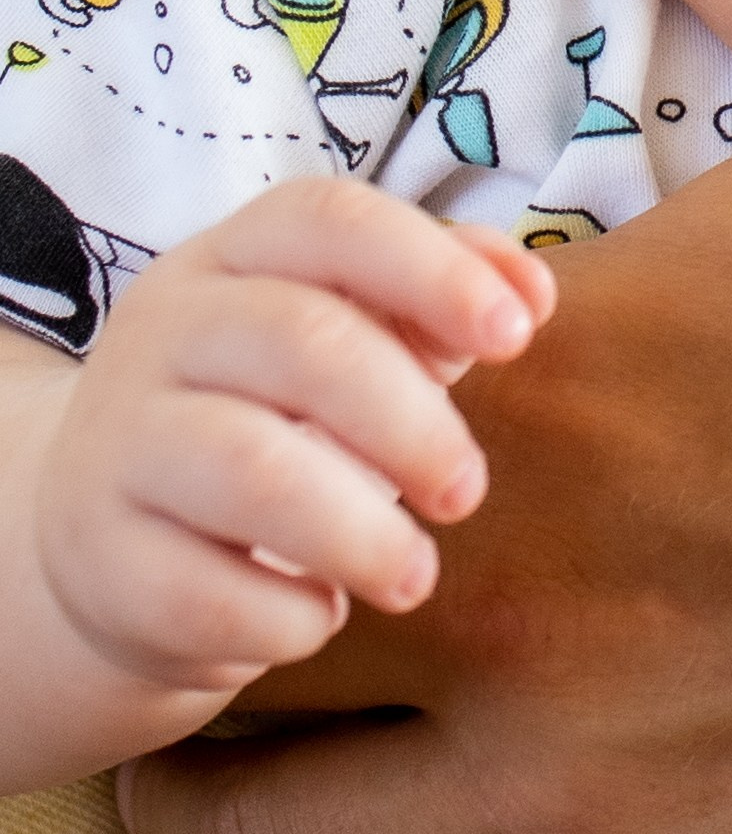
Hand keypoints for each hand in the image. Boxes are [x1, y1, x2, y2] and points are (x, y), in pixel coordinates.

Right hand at [12, 182, 549, 780]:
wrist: (112, 534)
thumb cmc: (274, 417)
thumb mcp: (348, 336)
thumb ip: (440, 297)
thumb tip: (529, 292)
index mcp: (233, 258)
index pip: (328, 218)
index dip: (431, 268)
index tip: (518, 335)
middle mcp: (163, 333)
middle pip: (301, 340)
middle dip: (412, 422)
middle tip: (466, 493)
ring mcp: (118, 444)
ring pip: (248, 467)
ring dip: (360, 531)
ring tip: (412, 575)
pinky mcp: (101, 560)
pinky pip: (204, 590)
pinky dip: (287, 615)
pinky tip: (320, 615)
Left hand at [121, 0, 731, 833]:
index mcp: (533, 384)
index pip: (231, 403)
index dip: (210, 396)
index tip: (256, 393)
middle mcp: (504, 608)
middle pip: (197, 633)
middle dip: (184, 596)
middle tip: (234, 568)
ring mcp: (569, 811)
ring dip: (218, 802)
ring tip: (265, 748)